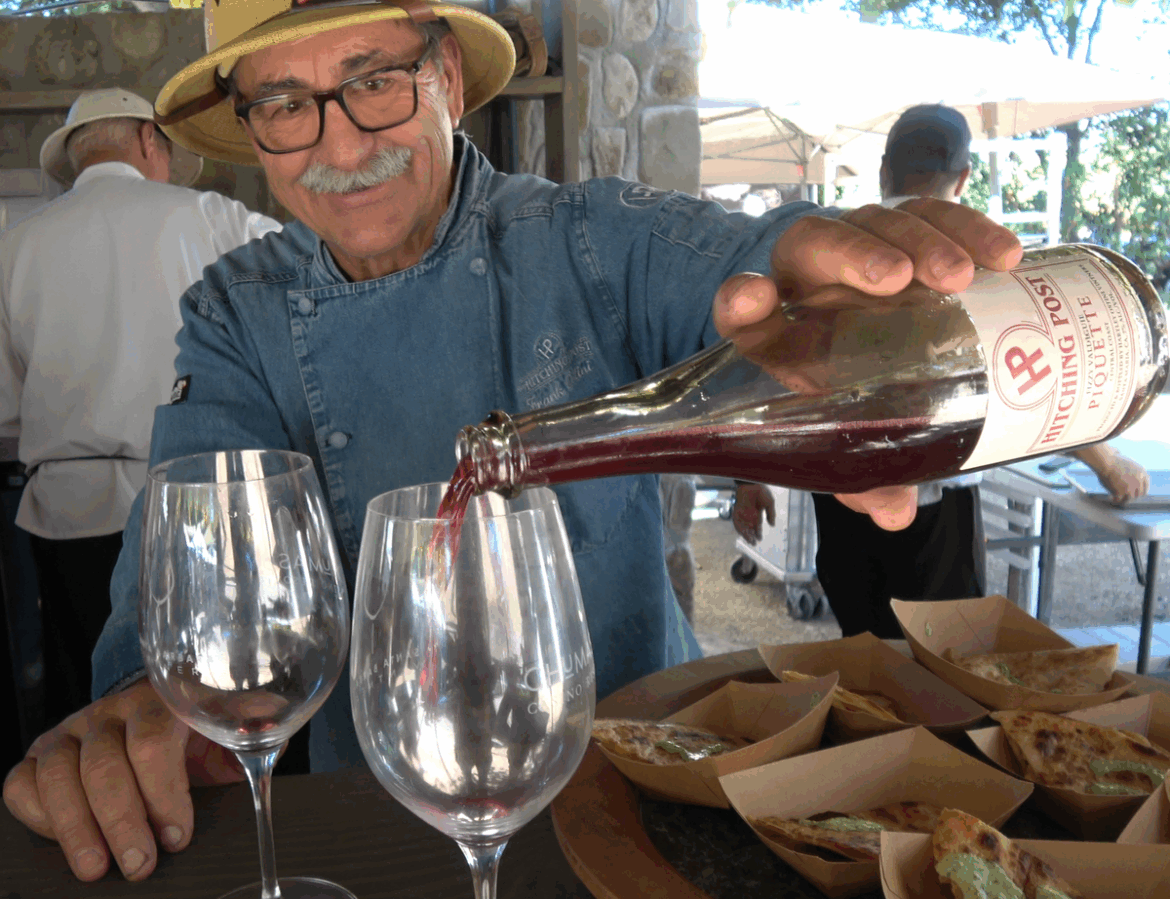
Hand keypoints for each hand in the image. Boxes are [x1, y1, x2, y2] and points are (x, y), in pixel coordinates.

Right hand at [3, 679, 242, 881]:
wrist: (154, 717)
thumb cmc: (195, 734)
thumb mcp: (227, 729)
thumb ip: (251, 728)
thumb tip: (270, 727)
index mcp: (160, 701)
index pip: (153, 740)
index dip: (163, 792)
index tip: (177, 836)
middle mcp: (109, 712)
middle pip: (104, 765)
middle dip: (123, 821)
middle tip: (140, 865)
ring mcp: (70, 732)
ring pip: (58, 775)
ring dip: (77, 828)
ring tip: (97, 869)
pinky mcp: (38, 756)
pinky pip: (21, 785)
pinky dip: (39, 817)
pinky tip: (67, 844)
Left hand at [711, 200, 1021, 530]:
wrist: (874, 343)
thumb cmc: (845, 393)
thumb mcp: (847, 436)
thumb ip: (864, 476)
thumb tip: (894, 513)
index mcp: (776, 328)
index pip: (742, 308)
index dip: (741, 301)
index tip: (752, 298)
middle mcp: (810, 278)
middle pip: (816, 244)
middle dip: (854, 254)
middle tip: (898, 280)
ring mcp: (859, 245)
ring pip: (879, 220)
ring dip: (921, 239)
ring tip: (960, 276)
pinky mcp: (907, 229)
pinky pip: (934, 214)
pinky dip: (969, 227)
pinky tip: (1007, 259)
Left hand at [732, 483, 774, 543]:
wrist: (751, 483)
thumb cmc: (761, 491)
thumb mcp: (769, 503)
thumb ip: (771, 514)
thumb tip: (772, 525)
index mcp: (757, 513)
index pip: (757, 526)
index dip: (758, 533)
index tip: (759, 539)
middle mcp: (749, 515)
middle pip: (749, 528)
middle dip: (751, 536)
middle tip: (753, 544)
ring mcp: (743, 513)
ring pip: (743, 527)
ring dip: (745, 534)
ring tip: (749, 541)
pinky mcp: (736, 511)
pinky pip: (736, 522)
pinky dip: (739, 528)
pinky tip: (742, 534)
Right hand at [1072, 445, 1149, 504]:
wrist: (1106, 461)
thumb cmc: (1111, 459)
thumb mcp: (1128, 463)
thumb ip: (1131, 469)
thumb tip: (1127, 466)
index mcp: (1142, 473)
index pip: (1145, 488)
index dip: (1139, 492)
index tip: (1133, 493)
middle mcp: (1139, 481)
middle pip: (1138, 495)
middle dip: (1131, 496)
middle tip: (1123, 497)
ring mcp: (1131, 487)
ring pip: (1129, 498)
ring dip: (1122, 499)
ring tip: (1114, 498)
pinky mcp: (1121, 492)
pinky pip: (1119, 500)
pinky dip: (1114, 500)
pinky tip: (1109, 497)